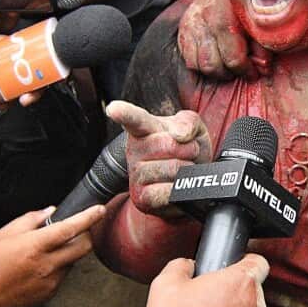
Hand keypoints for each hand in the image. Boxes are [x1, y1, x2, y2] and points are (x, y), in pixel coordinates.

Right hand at [0, 204, 103, 306]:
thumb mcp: (3, 235)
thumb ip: (30, 220)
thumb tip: (50, 212)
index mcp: (34, 247)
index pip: (70, 229)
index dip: (88, 218)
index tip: (99, 209)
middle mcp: (46, 265)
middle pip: (83, 248)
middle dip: (86, 235)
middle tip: (76, 230)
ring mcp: (50, 281)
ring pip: (73, 261)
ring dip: (68, 252)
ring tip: (44, 251)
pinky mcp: (50, 293)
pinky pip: (63, 275)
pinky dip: (58, 266)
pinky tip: (37, 267)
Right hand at [107, 100, 212, 216]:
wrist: (191, 181)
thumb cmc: (188, 151)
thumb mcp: (194, 129)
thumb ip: (188, 122)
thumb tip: (180, 134)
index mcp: (144, 128)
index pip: (133, 119)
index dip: (123, 113)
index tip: (113, 109)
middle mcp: (134, 149)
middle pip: (169, 144)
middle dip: (189, 149)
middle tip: (189, 153)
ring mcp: (135, 174)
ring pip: (172, 168)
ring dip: (187, 169)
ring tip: (183, 168)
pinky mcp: (141, 197)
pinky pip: (167, 191)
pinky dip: (180, 188)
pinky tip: (176, 185)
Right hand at [178, 0, 270, 79]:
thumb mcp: (260, 18)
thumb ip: (262, 45)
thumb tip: (262, 68)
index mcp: (223, 19)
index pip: (233, 59)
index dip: (246, 70)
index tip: (253, 72)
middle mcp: (203, 21)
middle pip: (212, 65)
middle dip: (228, 72)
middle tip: (240, 69)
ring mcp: (190, 23)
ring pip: (197, 64)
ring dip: (214, 69)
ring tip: (227, 64)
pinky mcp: (184, 25)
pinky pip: (187, 56)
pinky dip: (200, 62)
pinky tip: (214, 55)